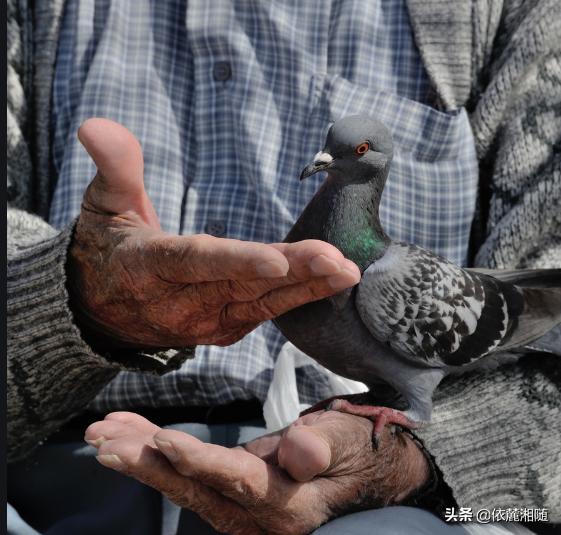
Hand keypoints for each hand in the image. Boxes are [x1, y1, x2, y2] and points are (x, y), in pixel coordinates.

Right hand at [68, 118, 359, 347]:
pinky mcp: (223, 327)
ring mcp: (204, 321)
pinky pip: (264, 312)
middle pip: (242, 286)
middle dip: (294, 274)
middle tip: (340, 263)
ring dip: (308, 289)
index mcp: (150, 268)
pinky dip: (299, 298)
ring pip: (261, 303)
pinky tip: (331, 283)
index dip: (235, 261)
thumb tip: (95, 124)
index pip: (195, 263)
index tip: (278, 260)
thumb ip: (113, 167)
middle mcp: (181, 302)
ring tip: (348, 273)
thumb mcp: (103, 205)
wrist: (103, 310)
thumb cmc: (109, 250)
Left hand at [85, 410, 428, 534]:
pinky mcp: (232, 490)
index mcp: (287, 505)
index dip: (196, 461)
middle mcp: (256, 515)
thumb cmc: (358, 449)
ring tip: (102, 433)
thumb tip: (296, 450)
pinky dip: (160, 453)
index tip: (160, 440)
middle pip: (193, 489)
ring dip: (140, 457)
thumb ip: (321, 447)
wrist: (362, 466)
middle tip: (103, 439)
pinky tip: (135, 434)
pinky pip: (189, 474)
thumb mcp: (347, 442)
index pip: (234, 480)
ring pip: (182, 483)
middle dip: (146, 463)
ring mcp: (241, 507)